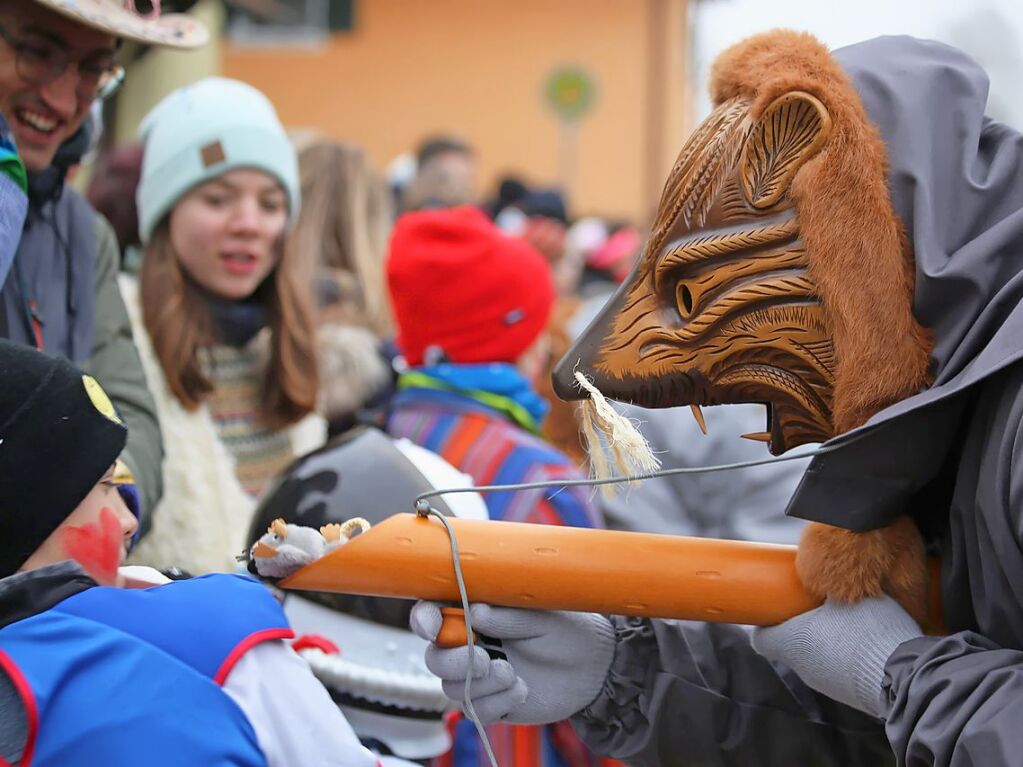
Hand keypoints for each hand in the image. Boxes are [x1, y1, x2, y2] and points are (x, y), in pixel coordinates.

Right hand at [410, 602, 615, 723]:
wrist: (594, 667)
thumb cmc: (568, 628)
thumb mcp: (542, 613)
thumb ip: (508, 615)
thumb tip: (475, 612)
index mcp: (477, 612)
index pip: (434, 613)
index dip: (424, 619)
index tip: (432, 627)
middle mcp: (471, 644)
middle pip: (434, 657)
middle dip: (452, 661)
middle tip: (484, 659)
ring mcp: (479, 677)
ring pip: (450, 687)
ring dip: (479, 684)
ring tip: (513, 675)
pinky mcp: (492, 704)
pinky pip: (474, 711)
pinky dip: (495, 703)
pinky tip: (521, 690)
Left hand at [752, 596, 921, 717]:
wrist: (905, 675)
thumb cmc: (868, 630)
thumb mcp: (847, 596)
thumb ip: (829, 586)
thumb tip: (824, 574)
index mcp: (792, 643)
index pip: (762, 638)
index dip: (766, 619)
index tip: (776, 603)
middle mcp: (804, 669)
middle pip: (790, 644)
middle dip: (799, 623)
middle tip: (815, 602)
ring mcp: (828, 684)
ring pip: (816, 656)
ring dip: (825, 638)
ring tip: (845, 617)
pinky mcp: (852, 693)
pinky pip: (840, 668)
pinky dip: (846, 653)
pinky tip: (866, 638)